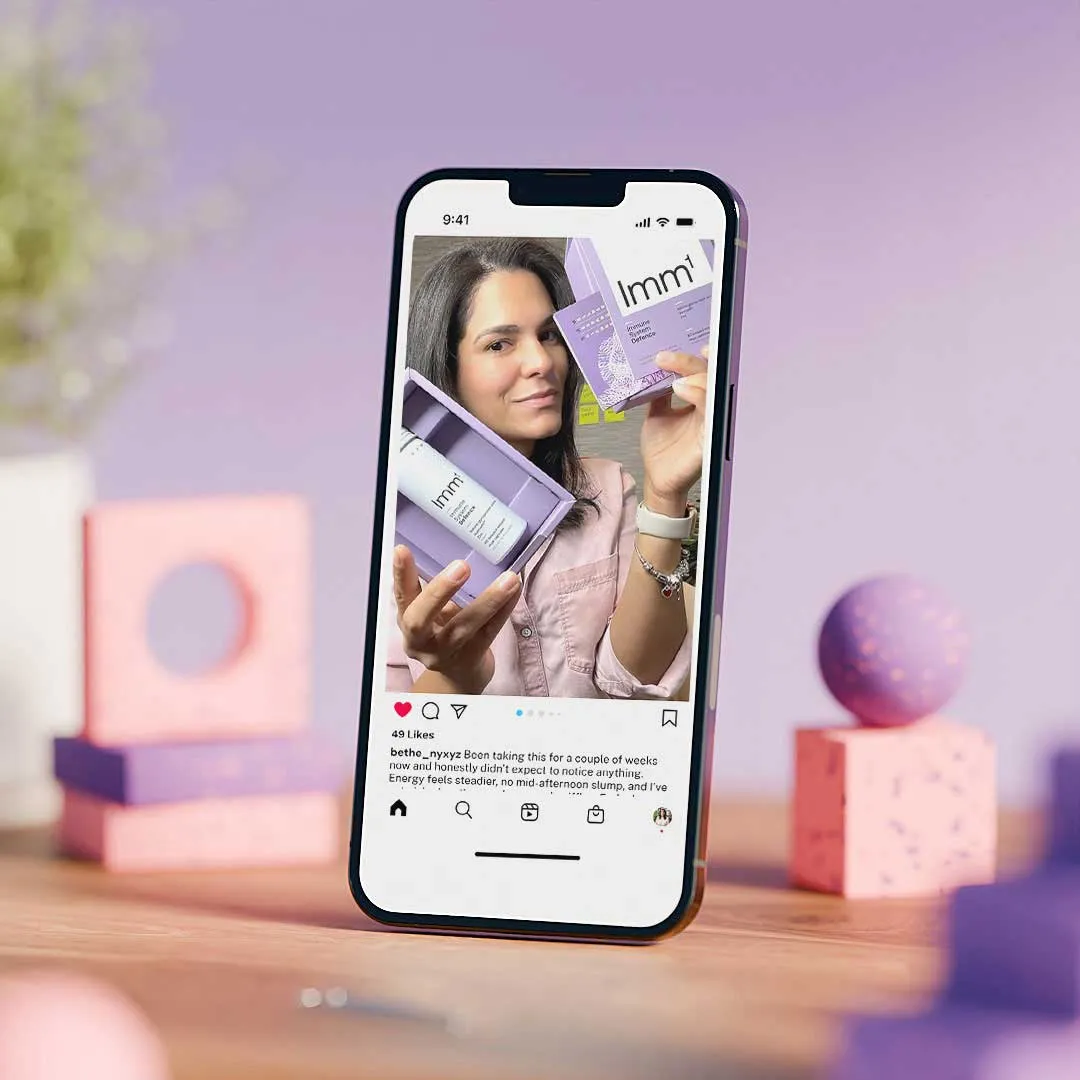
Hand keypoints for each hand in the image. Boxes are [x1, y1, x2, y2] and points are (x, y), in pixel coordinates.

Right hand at [392, 545, 520, 693]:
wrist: (459, 674)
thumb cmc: (444, 631)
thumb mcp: (433, 611)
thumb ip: (437, 588)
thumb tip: (458, 545)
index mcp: (407, 620)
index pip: (401, 596)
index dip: (400, 574)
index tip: (402, 550)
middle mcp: (420, 640)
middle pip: (421, 619)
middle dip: (439, 591)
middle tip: (461, 567)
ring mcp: (445, 653)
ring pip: (464, 627)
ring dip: (488, 600)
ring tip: (508, 579)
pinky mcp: (471, 658)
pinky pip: (490, 632)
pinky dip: (504, 609)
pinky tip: (515, 591)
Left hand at [640, 346, 708, 507]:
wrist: (658, 477)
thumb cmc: (662, 450)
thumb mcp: (656, 413)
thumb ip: (658, 393)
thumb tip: (651, 371)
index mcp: (697, 400)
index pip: (698, 372)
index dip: (686, 359)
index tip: (663, 356)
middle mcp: (707, 408)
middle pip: (709, 375)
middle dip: (690, 362)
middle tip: (668, 358)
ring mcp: (710, 420)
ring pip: (715, 388)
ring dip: (695, 376)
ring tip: (675, 377)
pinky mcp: (710, 435)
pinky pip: (711, 410)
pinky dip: (697, 395)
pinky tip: (681, 389)